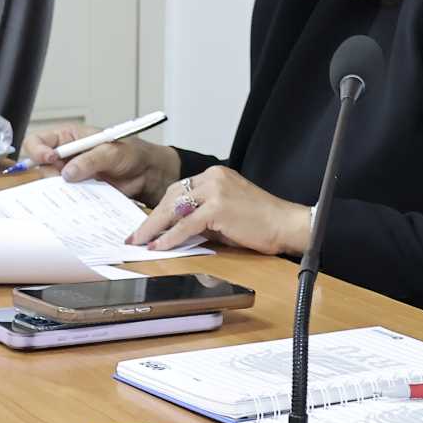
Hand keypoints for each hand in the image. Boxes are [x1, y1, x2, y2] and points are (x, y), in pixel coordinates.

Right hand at [23, 125, 179, 202]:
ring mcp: (70, 175)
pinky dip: (70, 200)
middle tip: (66, 178)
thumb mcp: (112, 151)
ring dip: (60, 188)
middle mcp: (65, 156)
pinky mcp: (78, 191)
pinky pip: (66, 197)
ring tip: (81, 186)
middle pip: (40, 166)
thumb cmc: (132, 153)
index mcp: (68, 138)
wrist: (147, 174)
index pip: (38, 141)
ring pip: (51, 184)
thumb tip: (68, 172)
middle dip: (49, 173)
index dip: (38, 150)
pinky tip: (83, 198)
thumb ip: (90, 160)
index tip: (50, 158)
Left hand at [128, 165, 310, 255]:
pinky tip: (159, 247)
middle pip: (172, 196)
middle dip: (151, 218)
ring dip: (154, 228)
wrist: (287, 224)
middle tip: (135, 236)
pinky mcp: (218, 207)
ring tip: (140, 242)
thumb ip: (201, 217)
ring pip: (174, 209)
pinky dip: (170, 238)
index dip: (160, 209)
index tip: (147, 224)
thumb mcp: (226, 214)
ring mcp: (215, 190)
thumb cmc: (262, 222)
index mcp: (215, 175)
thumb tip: (175, 231)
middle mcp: (213, 177)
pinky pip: (186, 224)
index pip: (178, 190)